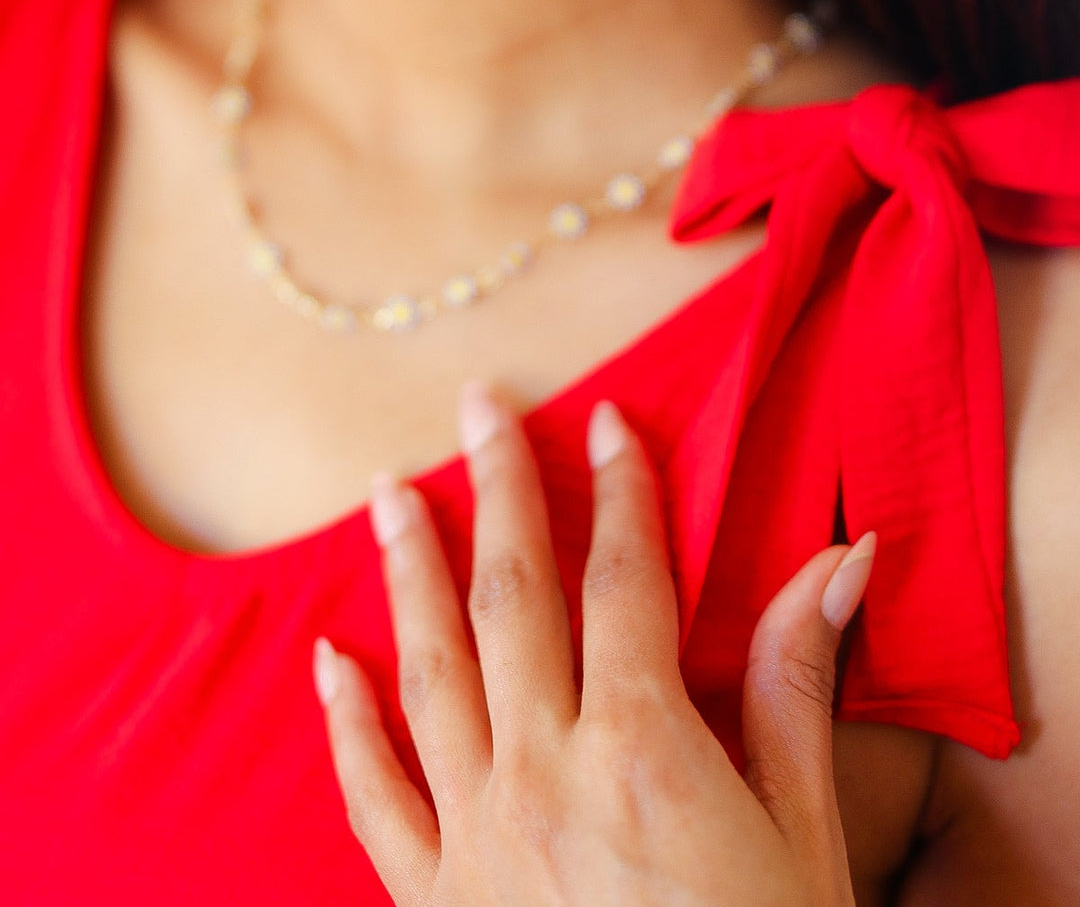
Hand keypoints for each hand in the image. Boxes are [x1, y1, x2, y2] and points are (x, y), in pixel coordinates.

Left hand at [314, 385, 875, 906]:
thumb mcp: (805, 835)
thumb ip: (796, 686)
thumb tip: (838, 559)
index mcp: (641, 746)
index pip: (624, 580)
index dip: (619, 492)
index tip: (607, 422)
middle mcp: (541, 769)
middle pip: (512, 596)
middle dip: (495, 488)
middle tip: (477, 404)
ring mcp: (474, 834)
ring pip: (427, 668)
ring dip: (407, 570)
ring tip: (387, 490)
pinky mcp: (428, 899)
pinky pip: (373, 795)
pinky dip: (345, 720)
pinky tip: (327, 658)